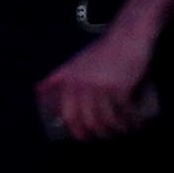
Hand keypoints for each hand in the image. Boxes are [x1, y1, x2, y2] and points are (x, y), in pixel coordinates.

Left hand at [36, 25, 153, 140]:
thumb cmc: (103, 50)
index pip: (69, 115)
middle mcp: (82, 85)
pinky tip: (136, 125)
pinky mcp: (120, 87)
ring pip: (107, 120)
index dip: (77, 131)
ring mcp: (101, 87)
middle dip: (99, 134)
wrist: (128, 35)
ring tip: (124, 130)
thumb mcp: (76, 61)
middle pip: (88, 121)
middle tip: (108, 136)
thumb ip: (59, 76)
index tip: (86, 137)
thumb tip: (37, 91)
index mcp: (70, 81)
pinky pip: (124, 113)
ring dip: (117, 130)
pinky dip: (131, 122)